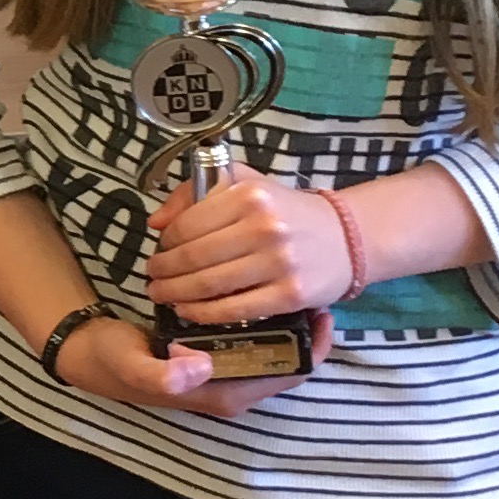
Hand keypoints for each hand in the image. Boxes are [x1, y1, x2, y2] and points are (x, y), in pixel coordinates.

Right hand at [54, 299, 335, 423]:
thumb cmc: (112, 361)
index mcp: (224, 392)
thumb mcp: (131, 366)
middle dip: (302, 327)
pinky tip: (258, 283)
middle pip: (286, 359)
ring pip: (272, 344)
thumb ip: (163, 374)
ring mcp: (223, 368)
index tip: (321, 311)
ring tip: (290, 280)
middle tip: (310, 285)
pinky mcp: (213, 350)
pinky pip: (252, 334)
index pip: (288, 375)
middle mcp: (231, 385)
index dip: (312, 347)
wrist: (87, 354)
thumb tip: (199, 365)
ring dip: (284, 316)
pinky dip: (261, 311)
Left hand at [145, 160, 354, 326]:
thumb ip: (196, 193)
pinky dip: (204, 314)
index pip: (188, 225)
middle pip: (193, 258)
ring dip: (176, 295)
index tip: (158, 252)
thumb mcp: (245, 184)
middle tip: (152, 280)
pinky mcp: (290, 294)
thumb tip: (155, 223)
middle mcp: (264, 227)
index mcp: (249, 196)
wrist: (346, 237)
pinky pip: (234, 309)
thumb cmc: (286, 211)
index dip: (165, 244)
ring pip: (209, 285)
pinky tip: (189, 311)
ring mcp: (279, 262)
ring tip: (163, 295)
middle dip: (163, 273)